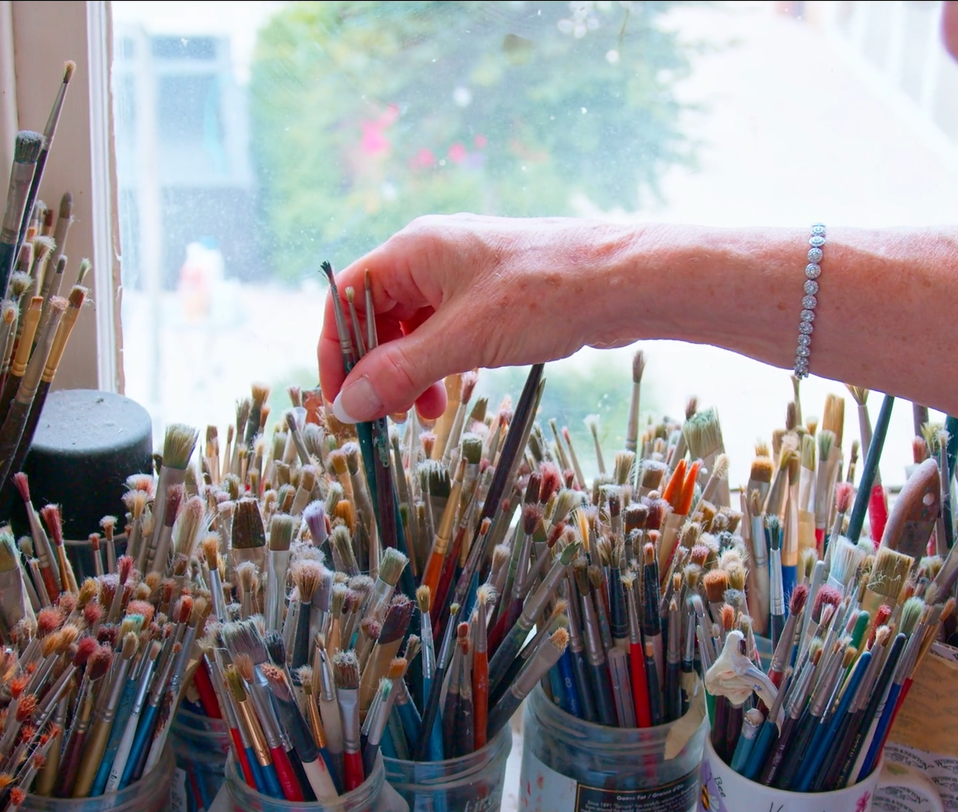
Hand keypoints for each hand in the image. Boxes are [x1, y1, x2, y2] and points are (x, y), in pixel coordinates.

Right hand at [317, 215, 636, 422]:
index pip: (346, 297)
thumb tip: (347, 403)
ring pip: (413, 327)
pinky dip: (440, 363)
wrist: (620, 281)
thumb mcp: (462, 341)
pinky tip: (453, 391)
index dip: (337, 351)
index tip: (343, 400)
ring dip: (410, 372)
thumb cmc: (543, 295)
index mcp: (413, 250)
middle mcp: (431, 255)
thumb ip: (399, 372)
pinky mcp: (490, 293)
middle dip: (378, 367)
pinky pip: (445, 329)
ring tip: (428, 413)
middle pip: (377, 314)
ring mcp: (462, 273)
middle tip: (390, 415)